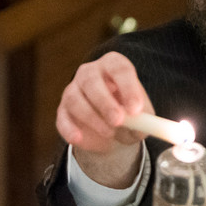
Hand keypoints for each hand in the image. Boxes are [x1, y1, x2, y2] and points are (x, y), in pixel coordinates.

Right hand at [56, 53, 152, 187]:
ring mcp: (73, 90)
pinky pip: (62, 118)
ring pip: (75, 98)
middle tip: (118, 121)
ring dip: (92, 118)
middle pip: (91, 80)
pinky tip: (79, 139)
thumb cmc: (129, 112)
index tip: (135, 109)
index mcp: (113, 66)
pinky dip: (69, 129)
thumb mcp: (142, 116)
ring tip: (110, 134)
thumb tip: (140, 128)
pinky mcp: (63, 110)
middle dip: (105, 102)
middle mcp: (90, 73)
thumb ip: (143, 121)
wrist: (112, 126)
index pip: (119, 68)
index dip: (127, 87)